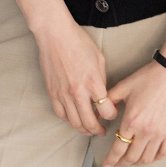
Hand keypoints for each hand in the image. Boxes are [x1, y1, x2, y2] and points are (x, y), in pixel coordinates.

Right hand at [35, 10, 118, 134]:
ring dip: (84, 129)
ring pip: (75, 123)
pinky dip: (69, 120)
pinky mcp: (52, 93)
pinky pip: (61, 114)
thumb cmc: (78, 42)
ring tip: (89, 129)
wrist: (55, 35)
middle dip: (98, 131)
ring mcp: (64, 95)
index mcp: (94, 83)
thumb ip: (102, 80)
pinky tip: (74, 117)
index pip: (107, 111)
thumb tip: (102, 95)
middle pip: (90, 123)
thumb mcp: (99, 59)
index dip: (112, 115)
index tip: (112, 113)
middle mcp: (78, 92)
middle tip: (102, 131)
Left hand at [100, 58, 165, 165]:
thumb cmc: (148, 78)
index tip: (107, 164)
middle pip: (131, 157)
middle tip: (117, 164)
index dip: (111, 159)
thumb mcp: (123, 87)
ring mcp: (160, 133)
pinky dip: (155, 158)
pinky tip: (149, 156)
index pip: (118, 149)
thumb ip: (108, 101)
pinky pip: (163, 153)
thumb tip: (98, 113)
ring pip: (147, 159)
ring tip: (131, 160)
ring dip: (137, 163)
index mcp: (131, 121)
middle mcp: (145, 131)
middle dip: (122, 163)